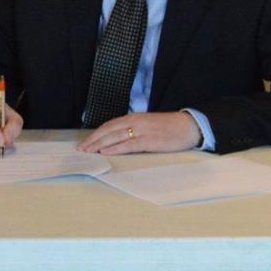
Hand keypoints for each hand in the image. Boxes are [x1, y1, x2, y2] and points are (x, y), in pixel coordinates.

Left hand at [79, 111, 201, 154]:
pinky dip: (115, 148)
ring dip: (99, 145)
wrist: (190, 126)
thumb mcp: (148, 125)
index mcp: (134, 118)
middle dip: (93, 140)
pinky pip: (128, 145)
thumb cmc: (169, 127)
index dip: (96, 134)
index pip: (109, 125)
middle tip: (81, 149)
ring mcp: (142, 131)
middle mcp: (135, 122)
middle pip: (108, 130)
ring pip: (115, 137)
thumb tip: (118, 140)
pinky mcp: (150, 141)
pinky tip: (105, 153)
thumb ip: (134, 130)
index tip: (85, 142)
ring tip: (88, 152)